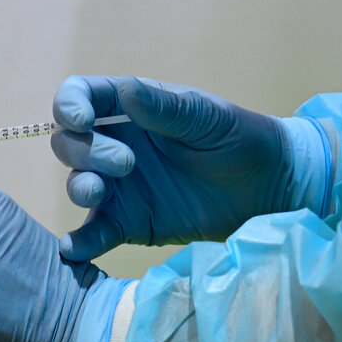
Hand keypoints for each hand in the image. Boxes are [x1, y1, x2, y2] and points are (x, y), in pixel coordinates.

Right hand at [51, 75, 330, 260]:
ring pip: (77, 183)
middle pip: (69, 143)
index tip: (80, 119)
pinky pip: (95, 232)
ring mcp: (119, 187)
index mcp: (129, 109)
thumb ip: (166, 109)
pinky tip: (73, 248)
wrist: (273, 190)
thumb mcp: (207, 118)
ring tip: (99, 194)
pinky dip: (80, 240)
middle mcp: (114, 145)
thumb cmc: (242, 139)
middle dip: (84, 151)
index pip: (80, 97)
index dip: (69, 105)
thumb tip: (126, 92)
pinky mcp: (129, 224)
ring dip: (79, 186)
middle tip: (126, 164)